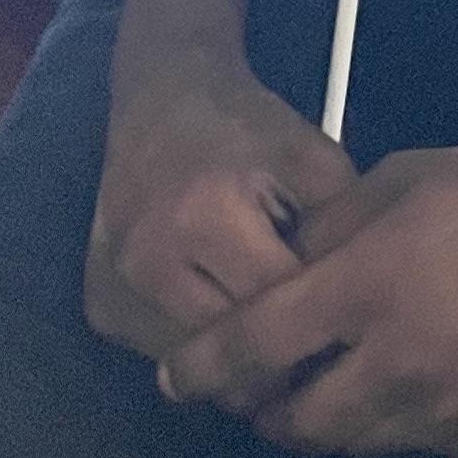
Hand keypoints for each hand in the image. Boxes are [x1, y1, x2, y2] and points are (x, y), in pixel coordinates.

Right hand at [85, 51, 354, 358]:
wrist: (162, 92)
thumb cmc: (246, 125)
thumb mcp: (313, 159)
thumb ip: (341, 234)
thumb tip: (358, 317)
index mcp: (206, 215)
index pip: (275, 305)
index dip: (320, 315)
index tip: (345, 319)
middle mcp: (148, 258)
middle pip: (233, 348)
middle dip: (279, 349)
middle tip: (308, 334)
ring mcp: (114, 284)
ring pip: (196, 365)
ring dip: (233, 358)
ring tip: (263, 322)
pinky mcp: (98, 303)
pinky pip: (162, 353)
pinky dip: (195, 343)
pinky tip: (217, 307)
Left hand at [155, 121, 457, 457]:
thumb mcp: (398, 181)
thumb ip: (331, 229)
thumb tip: (287, 264)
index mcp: (365, 286)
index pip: (258, 344)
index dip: (204, 367)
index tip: (172, 380)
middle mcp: (393, 359)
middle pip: (297, 420)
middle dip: (264, 411)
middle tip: (256, 390)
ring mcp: (440, 404)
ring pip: (350, 441)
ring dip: (323, 421)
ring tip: (319, 387)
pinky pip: (405, 443)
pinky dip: (380, 424)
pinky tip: (387, 388)